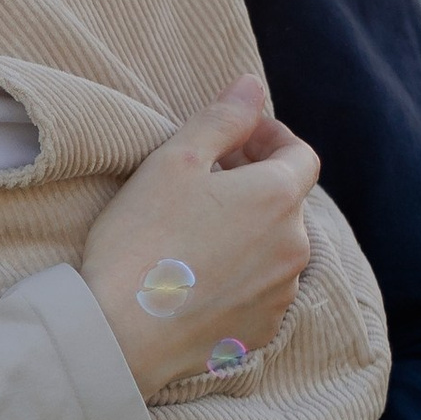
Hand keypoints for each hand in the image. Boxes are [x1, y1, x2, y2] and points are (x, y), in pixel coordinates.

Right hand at [82, 80, 318, 389]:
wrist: (120, 333)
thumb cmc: (142, 240)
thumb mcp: (175, 161)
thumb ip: (222, 118)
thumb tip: (253, 86)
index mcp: (278, 197)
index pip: (300, 154)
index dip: (270, 138)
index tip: (236, 139)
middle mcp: (294, 246)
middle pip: (288, 202)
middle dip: (256, 184)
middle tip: (207, 181)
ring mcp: (281, 293)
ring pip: (275, 247)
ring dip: (248, 231)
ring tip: (197, 232)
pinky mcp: (261, 329)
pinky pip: (261, 289)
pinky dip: (240, 274)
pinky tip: (197, 275)